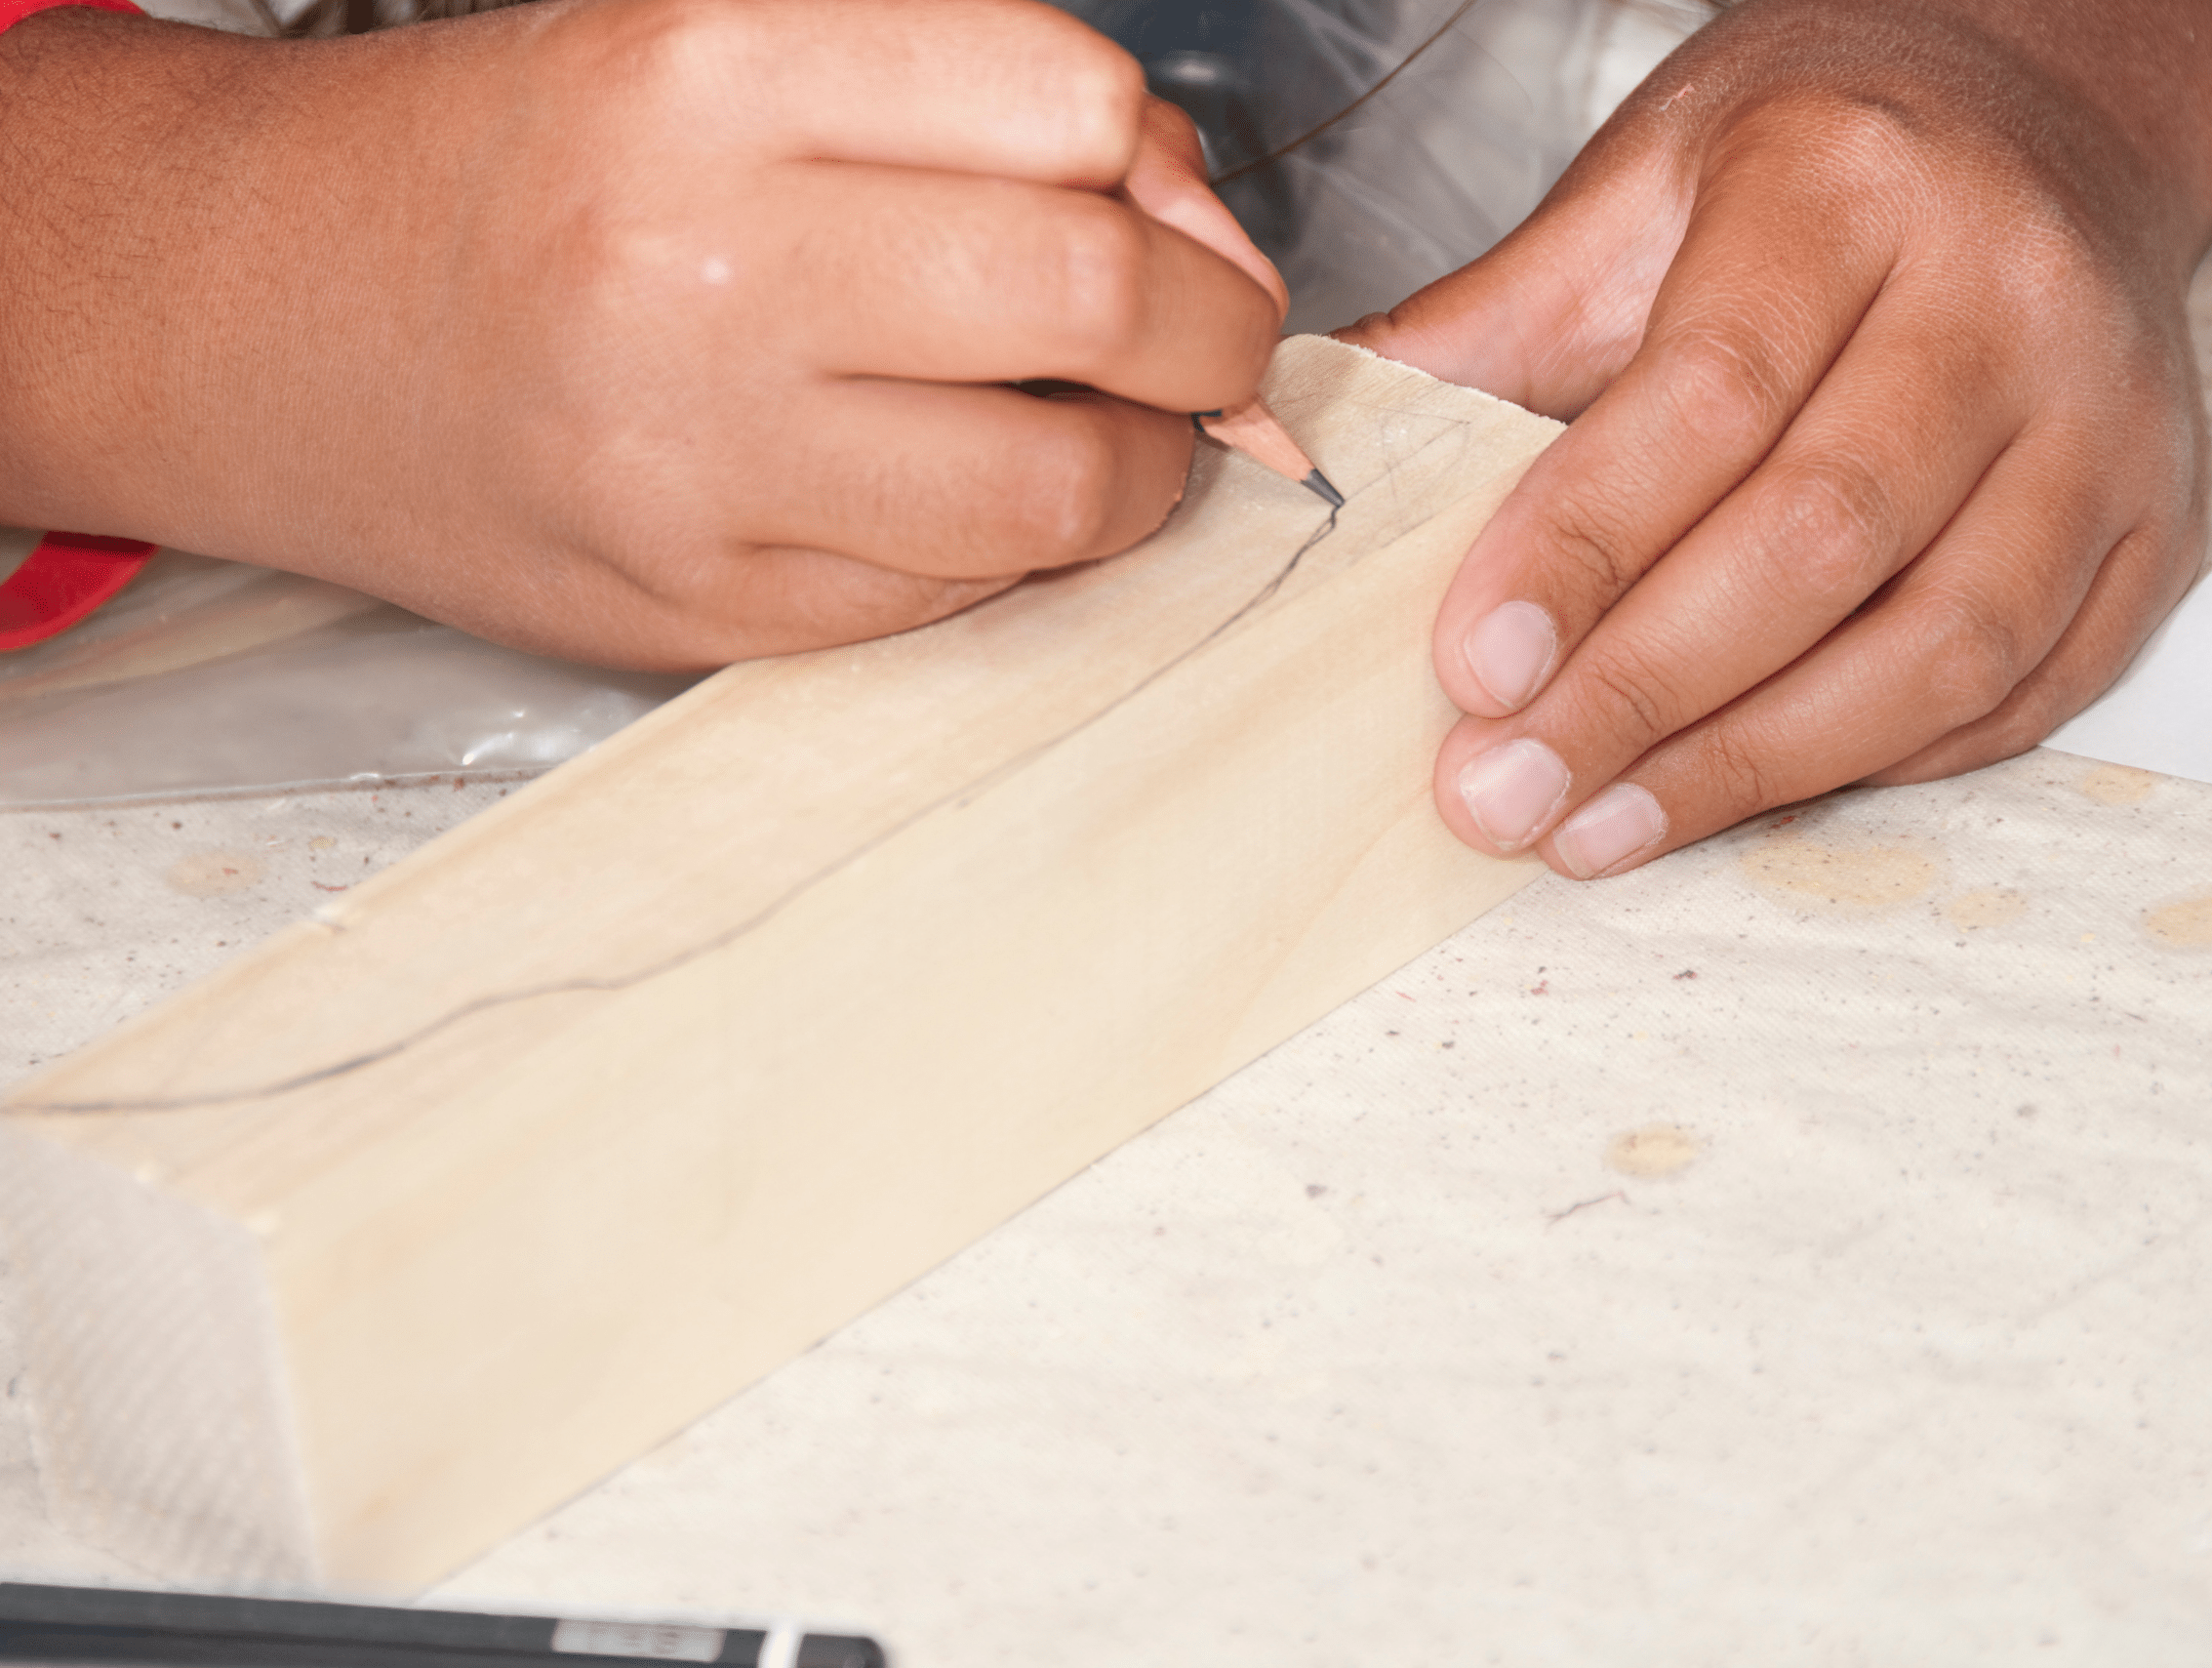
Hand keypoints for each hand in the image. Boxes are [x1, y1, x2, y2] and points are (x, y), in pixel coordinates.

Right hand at [0, 0, 1283, 667]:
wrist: (260, 315)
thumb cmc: (508, 174)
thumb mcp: (706, 47)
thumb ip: (950, 104)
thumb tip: (1189, 219)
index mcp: (708, 72)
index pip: (1070, 105)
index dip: (1173, 171)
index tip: (1180, 215)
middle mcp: (702, 266)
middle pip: (1094, 298)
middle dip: (1210, 331)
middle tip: (1206, 342)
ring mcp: (697, 462)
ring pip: (1056, 492)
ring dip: (1140, 470)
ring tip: (1107, 435)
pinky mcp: (700, 606)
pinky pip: (953, 601)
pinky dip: (1014, 557)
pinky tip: (974, 503)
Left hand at [1341, 0, 2211, 876]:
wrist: (2041, 123)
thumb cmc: (1815, 163)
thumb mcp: (1636, 188)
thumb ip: (1488, 329)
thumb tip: (1318, 466)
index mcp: (1852, 182)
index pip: (1713, 392)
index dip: (1587, 546)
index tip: (1475, 665)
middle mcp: (2008, 293)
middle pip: (1825, 536)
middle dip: (1643, 693)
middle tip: (1501, 792)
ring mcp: (2107, 419)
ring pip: (1942, 641)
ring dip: (1751, 764)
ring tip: (1594, 831)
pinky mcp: (2157, 525)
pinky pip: (2021, 690)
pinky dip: (1873, 765)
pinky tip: (1738, 796)